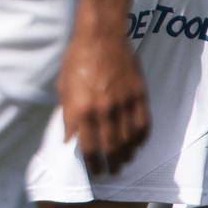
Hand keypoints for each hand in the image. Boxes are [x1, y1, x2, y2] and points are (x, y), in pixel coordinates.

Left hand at [58, 27, 149, 173]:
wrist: (101, 36)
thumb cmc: (76, 59)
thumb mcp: (63, 87)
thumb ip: (67, 115)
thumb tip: (69, 139)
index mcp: (81, 108)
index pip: (88, 146)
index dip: (92, 164)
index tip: (94, 172)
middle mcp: (103, 109)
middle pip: (111, 147)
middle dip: (111, 164)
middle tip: (111, 172)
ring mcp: (124, 102)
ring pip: (129, 140)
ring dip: (127, 155)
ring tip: (123, 162)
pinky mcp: (139, 95)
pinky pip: (143, 124)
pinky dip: (141, 139)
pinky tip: (137, 144)